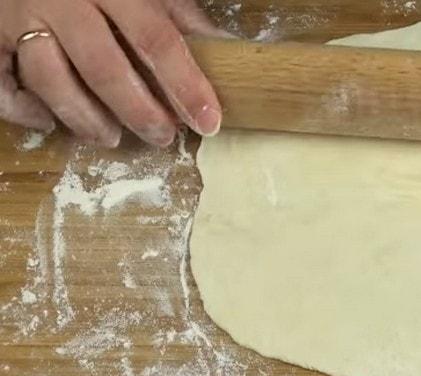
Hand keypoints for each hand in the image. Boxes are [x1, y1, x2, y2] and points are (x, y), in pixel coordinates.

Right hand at [0, 0, 230, 147]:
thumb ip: (173, 8)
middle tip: (163, 137)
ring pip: (51, 81)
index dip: (186, 84)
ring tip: (111, 137)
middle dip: (140, 112)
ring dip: (86, 119)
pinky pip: (1, 85)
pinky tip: (48, 122)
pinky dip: (23, 110)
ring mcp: (19, 19)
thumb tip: (219, 44)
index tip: (208, 121)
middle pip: (105, 69)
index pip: (156, 39)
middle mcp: (62, 1)